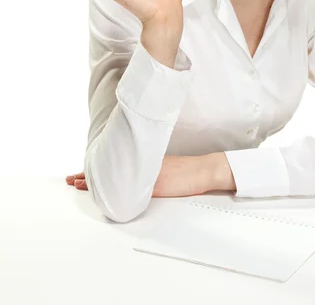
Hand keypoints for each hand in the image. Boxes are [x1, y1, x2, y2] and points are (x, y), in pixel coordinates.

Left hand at [65, 155, 212, 196]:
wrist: (202, 170)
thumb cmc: (186, 171)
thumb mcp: (163, 168)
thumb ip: (147, 171)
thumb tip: (132, 180)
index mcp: (142, 163)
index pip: (114, 164)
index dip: (96, 169)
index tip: (80, 173)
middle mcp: (141, 167)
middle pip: (110, 169)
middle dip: (89, 175)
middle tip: (71, 179)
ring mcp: (146, 175)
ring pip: (116, 177)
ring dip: (96, 180)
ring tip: (78, 183)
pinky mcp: (153, 184)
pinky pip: (130, 187)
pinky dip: (115, 189)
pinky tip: (103, 192)